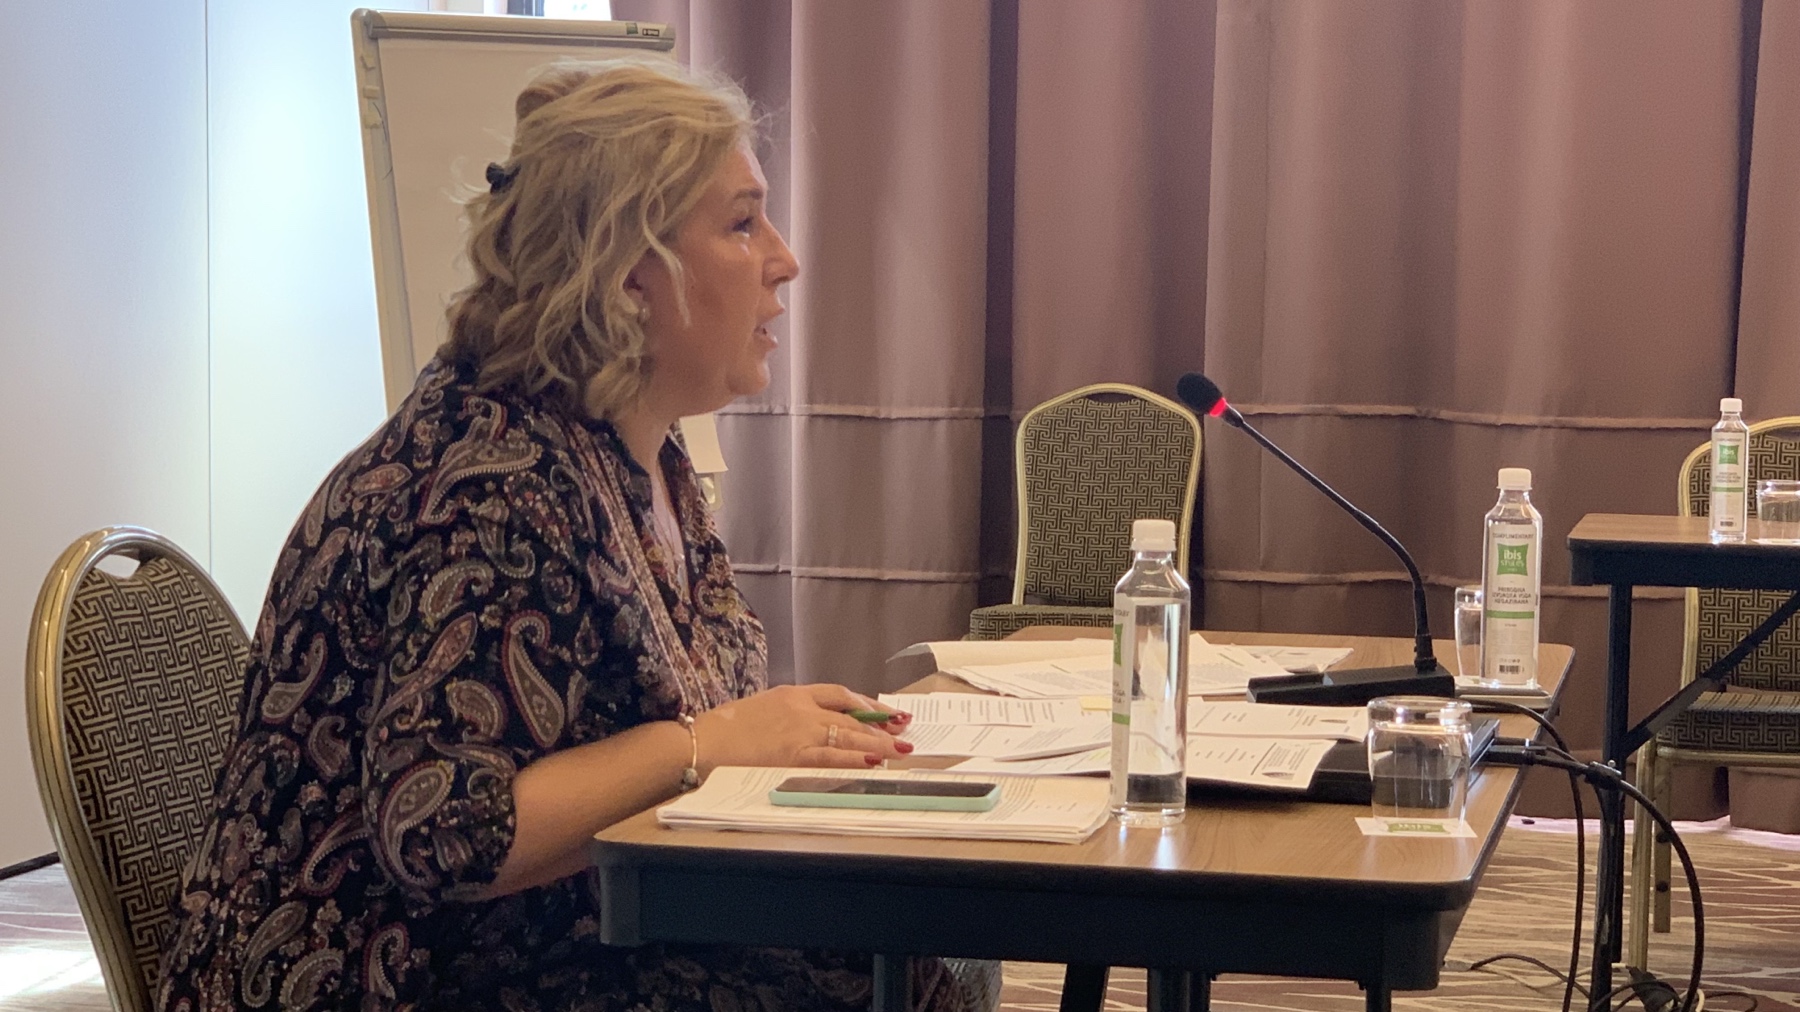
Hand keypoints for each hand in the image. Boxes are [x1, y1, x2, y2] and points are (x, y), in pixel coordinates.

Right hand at [692, 684, 914, 771]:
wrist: (703, 742)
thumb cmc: (727, 729)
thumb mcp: (763, 710)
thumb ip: (790, 715)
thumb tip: (816, 727)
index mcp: (793, 694)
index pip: (839, 693)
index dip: (866, 703)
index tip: (885, 712)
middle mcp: (801, 708)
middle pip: (850, 714)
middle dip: (880, 724)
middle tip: (904, 730)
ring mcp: (799, 731)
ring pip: (848, 735)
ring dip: (877, 743)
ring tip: (900, 749)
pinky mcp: (794, 755)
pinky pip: (832, 757)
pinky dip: (854, 759)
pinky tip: (873, 761)